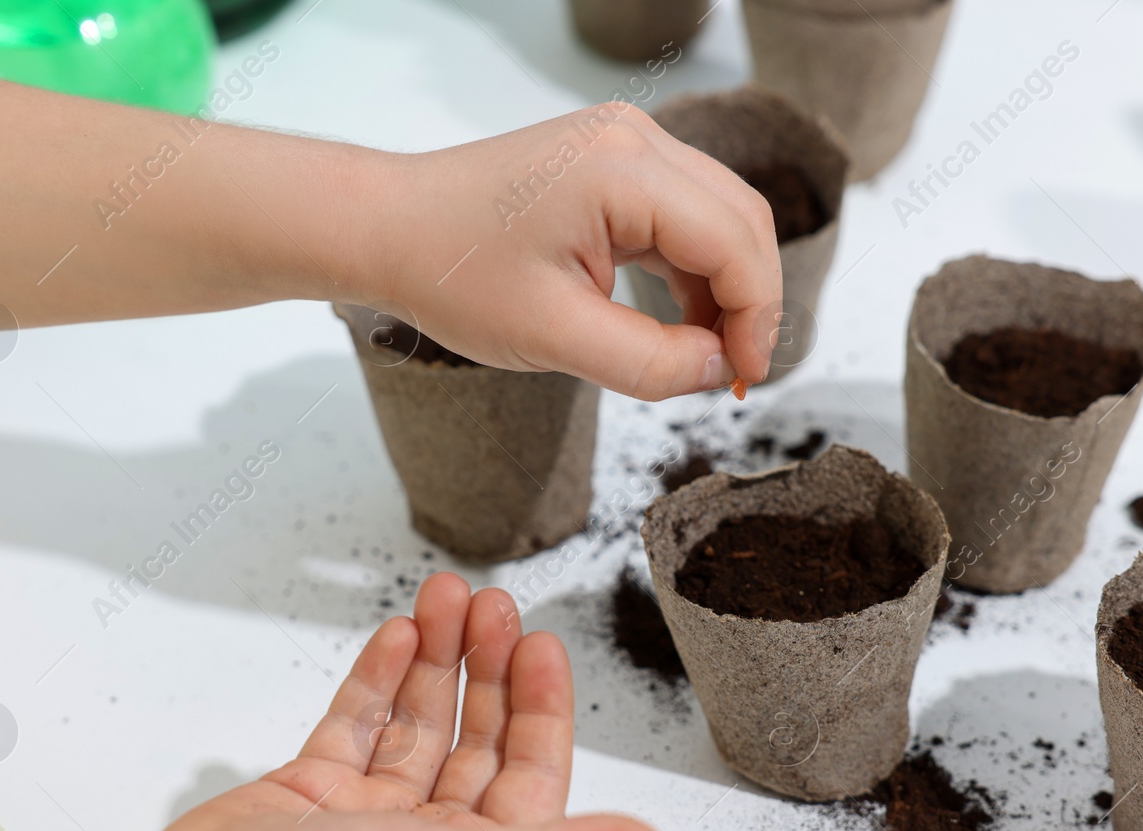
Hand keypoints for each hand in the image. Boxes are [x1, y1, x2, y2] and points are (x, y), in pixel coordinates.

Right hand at [129, 573, 665, 830]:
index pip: (532, 774)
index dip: (542, 706)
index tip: (543, 643)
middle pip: (477, 739)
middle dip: (488, 668)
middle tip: (491, 602)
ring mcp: (369, 820)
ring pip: (417, 722)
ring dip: (435, 659)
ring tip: (444, 596)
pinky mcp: (312, 795)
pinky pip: (358, 723)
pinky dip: (379, 677)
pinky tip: (398, 634)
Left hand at [353, 105, 781, 399]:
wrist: (386, 229)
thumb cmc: (451, 272)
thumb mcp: (555, 338)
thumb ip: (650, 362)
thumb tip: (717, 370)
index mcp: (624, 170)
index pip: (736, 243)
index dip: (756, 318)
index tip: (743, 379)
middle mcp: (635, 138)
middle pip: (740, 219)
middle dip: (750, 302)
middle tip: (734, 373)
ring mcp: (623, 143)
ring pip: (717, 217)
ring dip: (724, 288)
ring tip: (704, 356)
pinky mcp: (610, 162)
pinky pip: (680, 214)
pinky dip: (692, 270)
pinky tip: (679, 323)